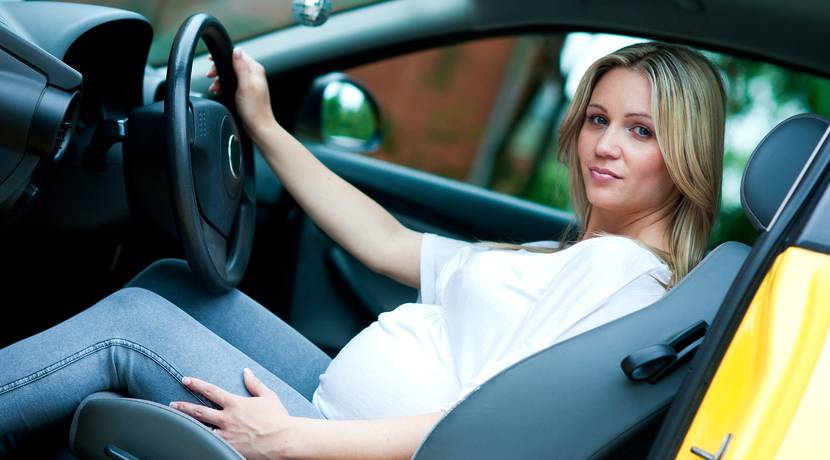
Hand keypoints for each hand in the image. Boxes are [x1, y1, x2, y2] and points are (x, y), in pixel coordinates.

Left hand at [170, 368, 295, 458]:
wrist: (282, 440)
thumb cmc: (278, 418)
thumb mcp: (268, 396)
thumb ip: (254, 383)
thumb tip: (246, 371)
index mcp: (235, 404)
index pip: (211, 390)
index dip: (196, 384)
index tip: (185, 380)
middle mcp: (227, 419)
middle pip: (199, 411)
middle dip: (183, 406)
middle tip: (172, 404)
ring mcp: (226, 435)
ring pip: (201, 429)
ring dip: (188, 425)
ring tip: (177, 424)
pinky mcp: (229, 448)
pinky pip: (210, 444)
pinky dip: (202, 441)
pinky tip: (193, 441)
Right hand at [207, 49, 276, 139]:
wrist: (258, 126)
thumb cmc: (254, 108)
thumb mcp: (245, 84)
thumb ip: (240, 67)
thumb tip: (236, 51)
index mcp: (255, 70)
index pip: (238, 54)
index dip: (224, 56)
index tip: (212, 60)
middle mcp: (253, 75)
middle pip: (232, 64)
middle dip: (219, 69)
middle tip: (210, 75)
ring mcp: (249, 84)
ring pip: (230, 74)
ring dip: (220, 79)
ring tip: (214, 87)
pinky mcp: (245, 92)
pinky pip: (231, 84)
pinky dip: (223, 86)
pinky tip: (219, 91)